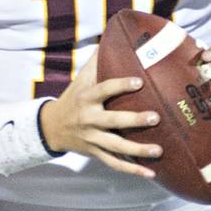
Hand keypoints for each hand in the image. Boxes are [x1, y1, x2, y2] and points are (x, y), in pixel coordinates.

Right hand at [37, 52, 161, 177]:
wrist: (51, 127)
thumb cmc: (73, 98)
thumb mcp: (80, 79)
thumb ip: (96, 61)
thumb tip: (112, 37)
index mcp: (87, 98)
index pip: (104, 90)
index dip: (121, 85)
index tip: (139, 81)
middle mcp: (88, 119)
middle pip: (112, 121)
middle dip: (134, 120)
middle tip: (155, 117)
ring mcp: (92, 138)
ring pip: (116, 146)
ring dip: (138, 150)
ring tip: (159, 150)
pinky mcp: (95, 153)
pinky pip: (115, 164)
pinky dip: (132, 170)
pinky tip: (150, 173)